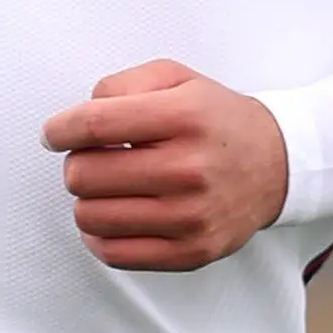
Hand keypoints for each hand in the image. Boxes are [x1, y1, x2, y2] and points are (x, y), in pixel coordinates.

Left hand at [41, 59, 289, 270]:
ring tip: (110, 186)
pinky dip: (99, 235)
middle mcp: (189, 169)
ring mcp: (190, 216)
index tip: (55, 134)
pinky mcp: (190, 252)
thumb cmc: (216, 121)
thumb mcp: (177, 78)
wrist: (276, 165)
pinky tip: (113, 215)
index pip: (94, 124)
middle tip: (96, 158)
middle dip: (78, 163)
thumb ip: (122, 85)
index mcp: (184, 117)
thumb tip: (76, 119)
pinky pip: (113, 253)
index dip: (61, 129)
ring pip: (90, 217)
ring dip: (88, 199)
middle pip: (84, 175)